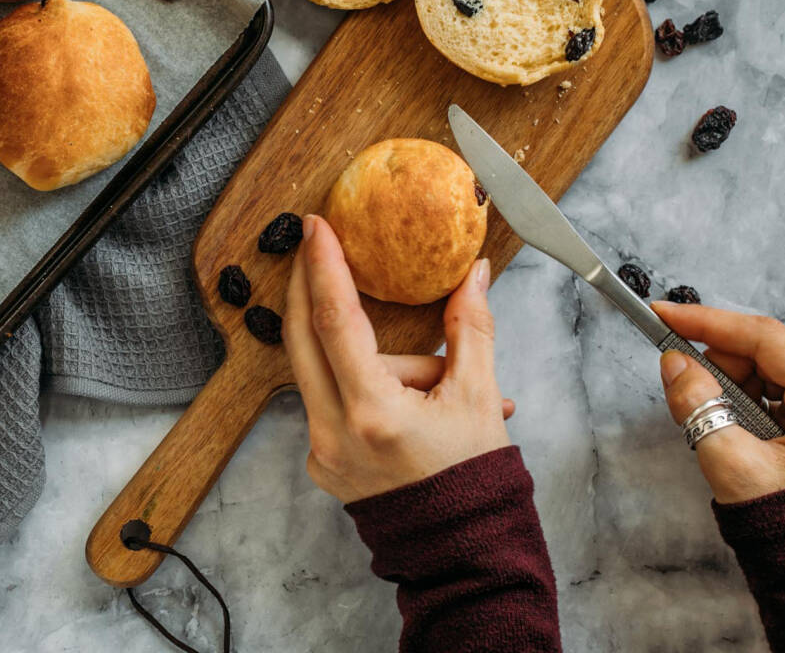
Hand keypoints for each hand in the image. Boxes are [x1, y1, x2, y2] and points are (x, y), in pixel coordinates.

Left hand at [283, 214, 512, 503]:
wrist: (462, 556)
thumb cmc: (474, 483)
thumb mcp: (479, 399)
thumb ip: (472, 327)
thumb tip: (475, 273)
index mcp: (373, 414)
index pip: (336, 321)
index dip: (325, 267)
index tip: (316, 228)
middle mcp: (333, 433)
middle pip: (305, 337)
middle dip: (310, 286)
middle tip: (316, 244)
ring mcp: (320, 452)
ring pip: (330, 372)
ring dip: (372, 357)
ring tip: (437, 386)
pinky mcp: (321, 462)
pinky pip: (333, 401)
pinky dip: (366, 386)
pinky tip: (413, 402)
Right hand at [654, 301, 784, 503]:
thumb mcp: (732, 463)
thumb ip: (698, 406)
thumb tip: (674, 362)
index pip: (765, 338)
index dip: (708, 322)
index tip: (664, 314)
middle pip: (763, 350)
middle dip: (716, 363)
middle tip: (682, 383)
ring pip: (763, 365)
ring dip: (727, 383)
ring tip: (716, 421)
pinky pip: (770, 384)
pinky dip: (740, 396)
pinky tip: (730, 422)